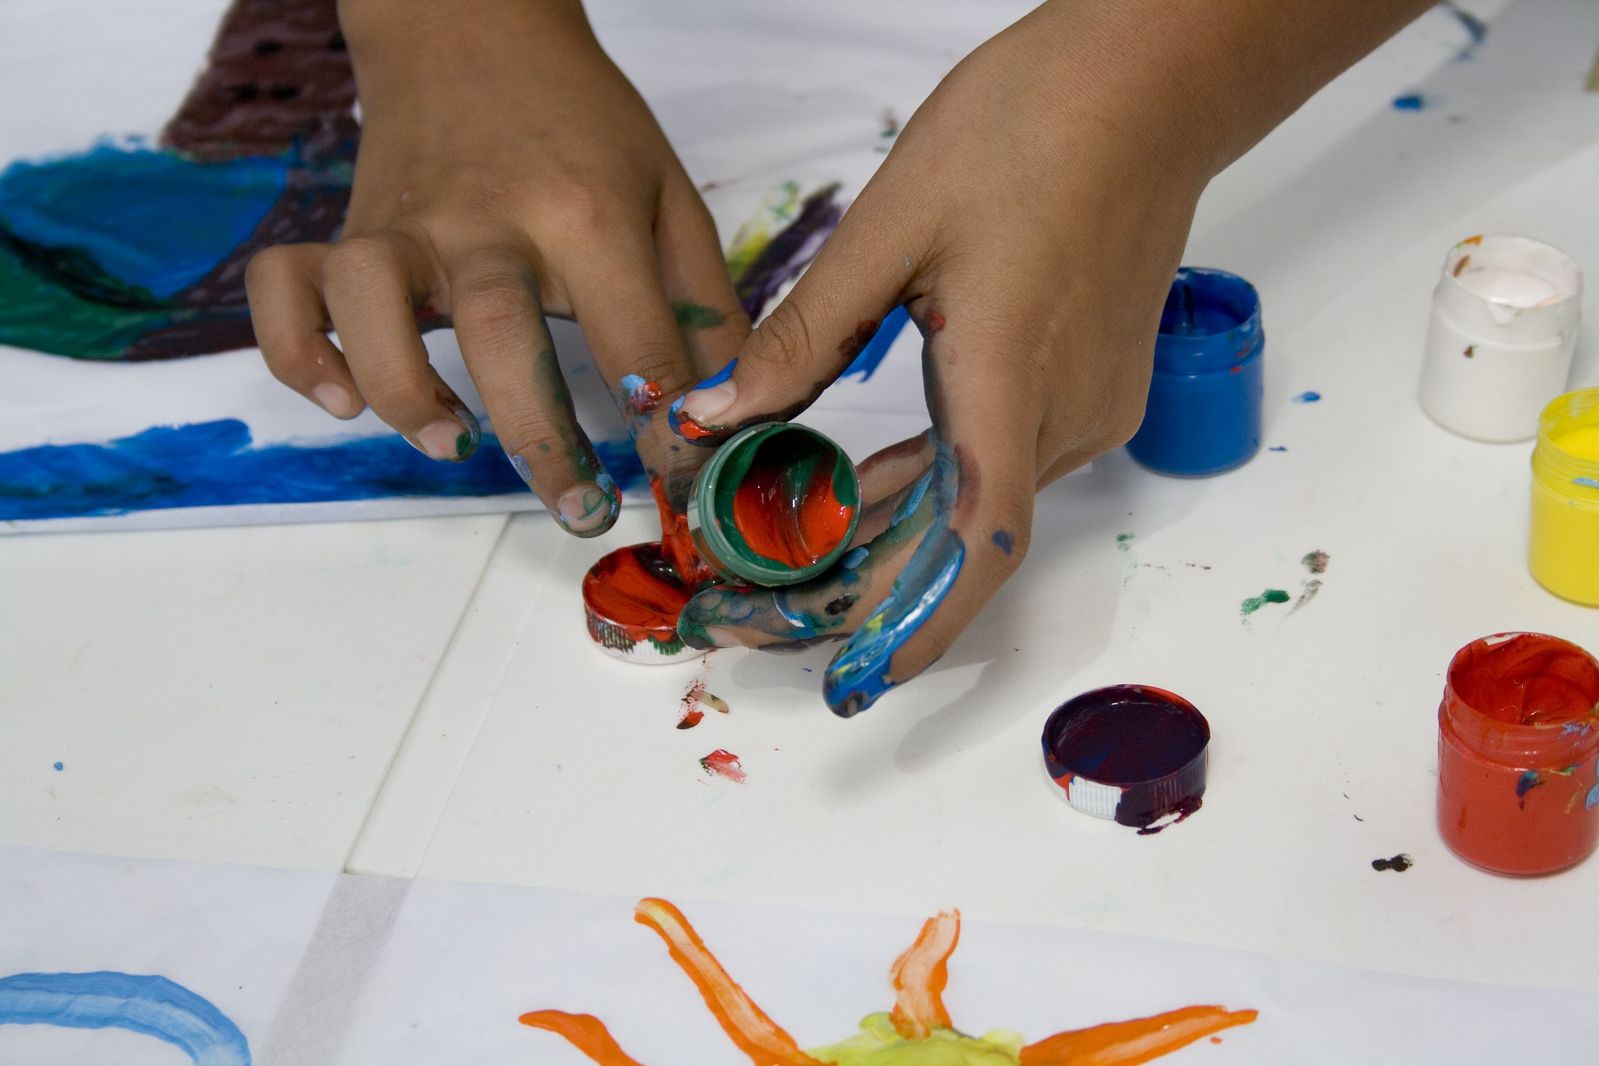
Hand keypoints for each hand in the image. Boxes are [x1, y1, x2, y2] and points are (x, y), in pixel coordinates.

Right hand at [246, 0, 746, 531]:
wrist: (475, 29)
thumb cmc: (584, 129)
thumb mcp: (669, 199)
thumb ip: (703, 308)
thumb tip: (734, 411)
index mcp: (587, 215)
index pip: (635, 342)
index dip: (666, 426)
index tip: (678, 481)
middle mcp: (489, 222)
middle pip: (501, 334)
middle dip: (542, 439)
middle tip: (578, 507)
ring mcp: (407, 225)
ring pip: (374, 304)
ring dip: (404, 388)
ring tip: (454, 444)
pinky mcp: (347, 229)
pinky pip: (286, 287)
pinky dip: (297, 349)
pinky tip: (342, 399)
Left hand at [672, 0, 1429, 714]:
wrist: (1149, 80)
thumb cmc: (1029, 127)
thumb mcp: (891, 226)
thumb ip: (803, 337)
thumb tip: (712, 417)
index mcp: (1013, 381)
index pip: (975, 546)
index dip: (914, 624)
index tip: (849, 679)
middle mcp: (1063, 416)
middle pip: (956, 542)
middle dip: (853, 590)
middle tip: (750, 609)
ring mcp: (1084, 406)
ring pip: (971, 504)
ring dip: (879, 536)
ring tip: (776, 553)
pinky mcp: (1086, 385)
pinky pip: (992, 461)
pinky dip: (921, 485)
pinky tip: (851, 488)